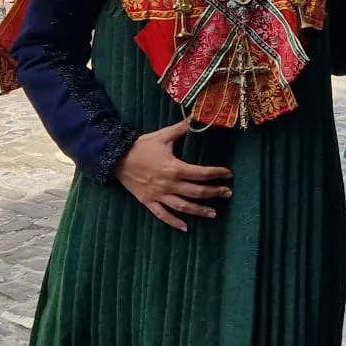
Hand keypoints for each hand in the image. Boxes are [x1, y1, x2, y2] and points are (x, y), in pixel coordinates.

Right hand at [115, 120, 233, 230]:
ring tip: (214, 214)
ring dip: (200, 211)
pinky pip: (163, 215)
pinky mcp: (148, 202)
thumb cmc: (141, 146)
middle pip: (197, 192)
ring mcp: (159, 195)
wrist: (116, 158)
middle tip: (228, 193)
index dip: (217, 174)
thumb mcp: (163, 136)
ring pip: (183, 207)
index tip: (229, 174)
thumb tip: (196, 117)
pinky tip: (185, 228)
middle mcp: (169, 184)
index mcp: (174, 168)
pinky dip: (174, 222)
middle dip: (214, 193)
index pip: (201, 174)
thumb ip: (181, 128)